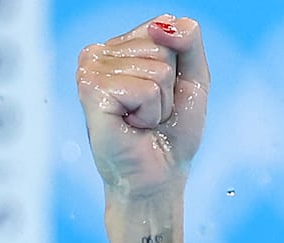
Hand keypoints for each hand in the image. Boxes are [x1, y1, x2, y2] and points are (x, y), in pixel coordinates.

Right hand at [76, 14, 209, 197]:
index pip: (162, 27)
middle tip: (151, 112)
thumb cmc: (171, 133)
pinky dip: (149, 113)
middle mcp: (98, 53)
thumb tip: (162, 25)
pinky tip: (131, 126)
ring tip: (141, 121)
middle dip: (167, 87)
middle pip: (160, 45)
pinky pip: (145, 88)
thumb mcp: (192, 77)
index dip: (176, 67)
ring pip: (156, 68)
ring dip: (158, 103)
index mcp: (117, 47)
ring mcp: (90, 70)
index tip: (161, 95)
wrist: (159, 176)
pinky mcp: (91, 90)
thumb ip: (188, 39)